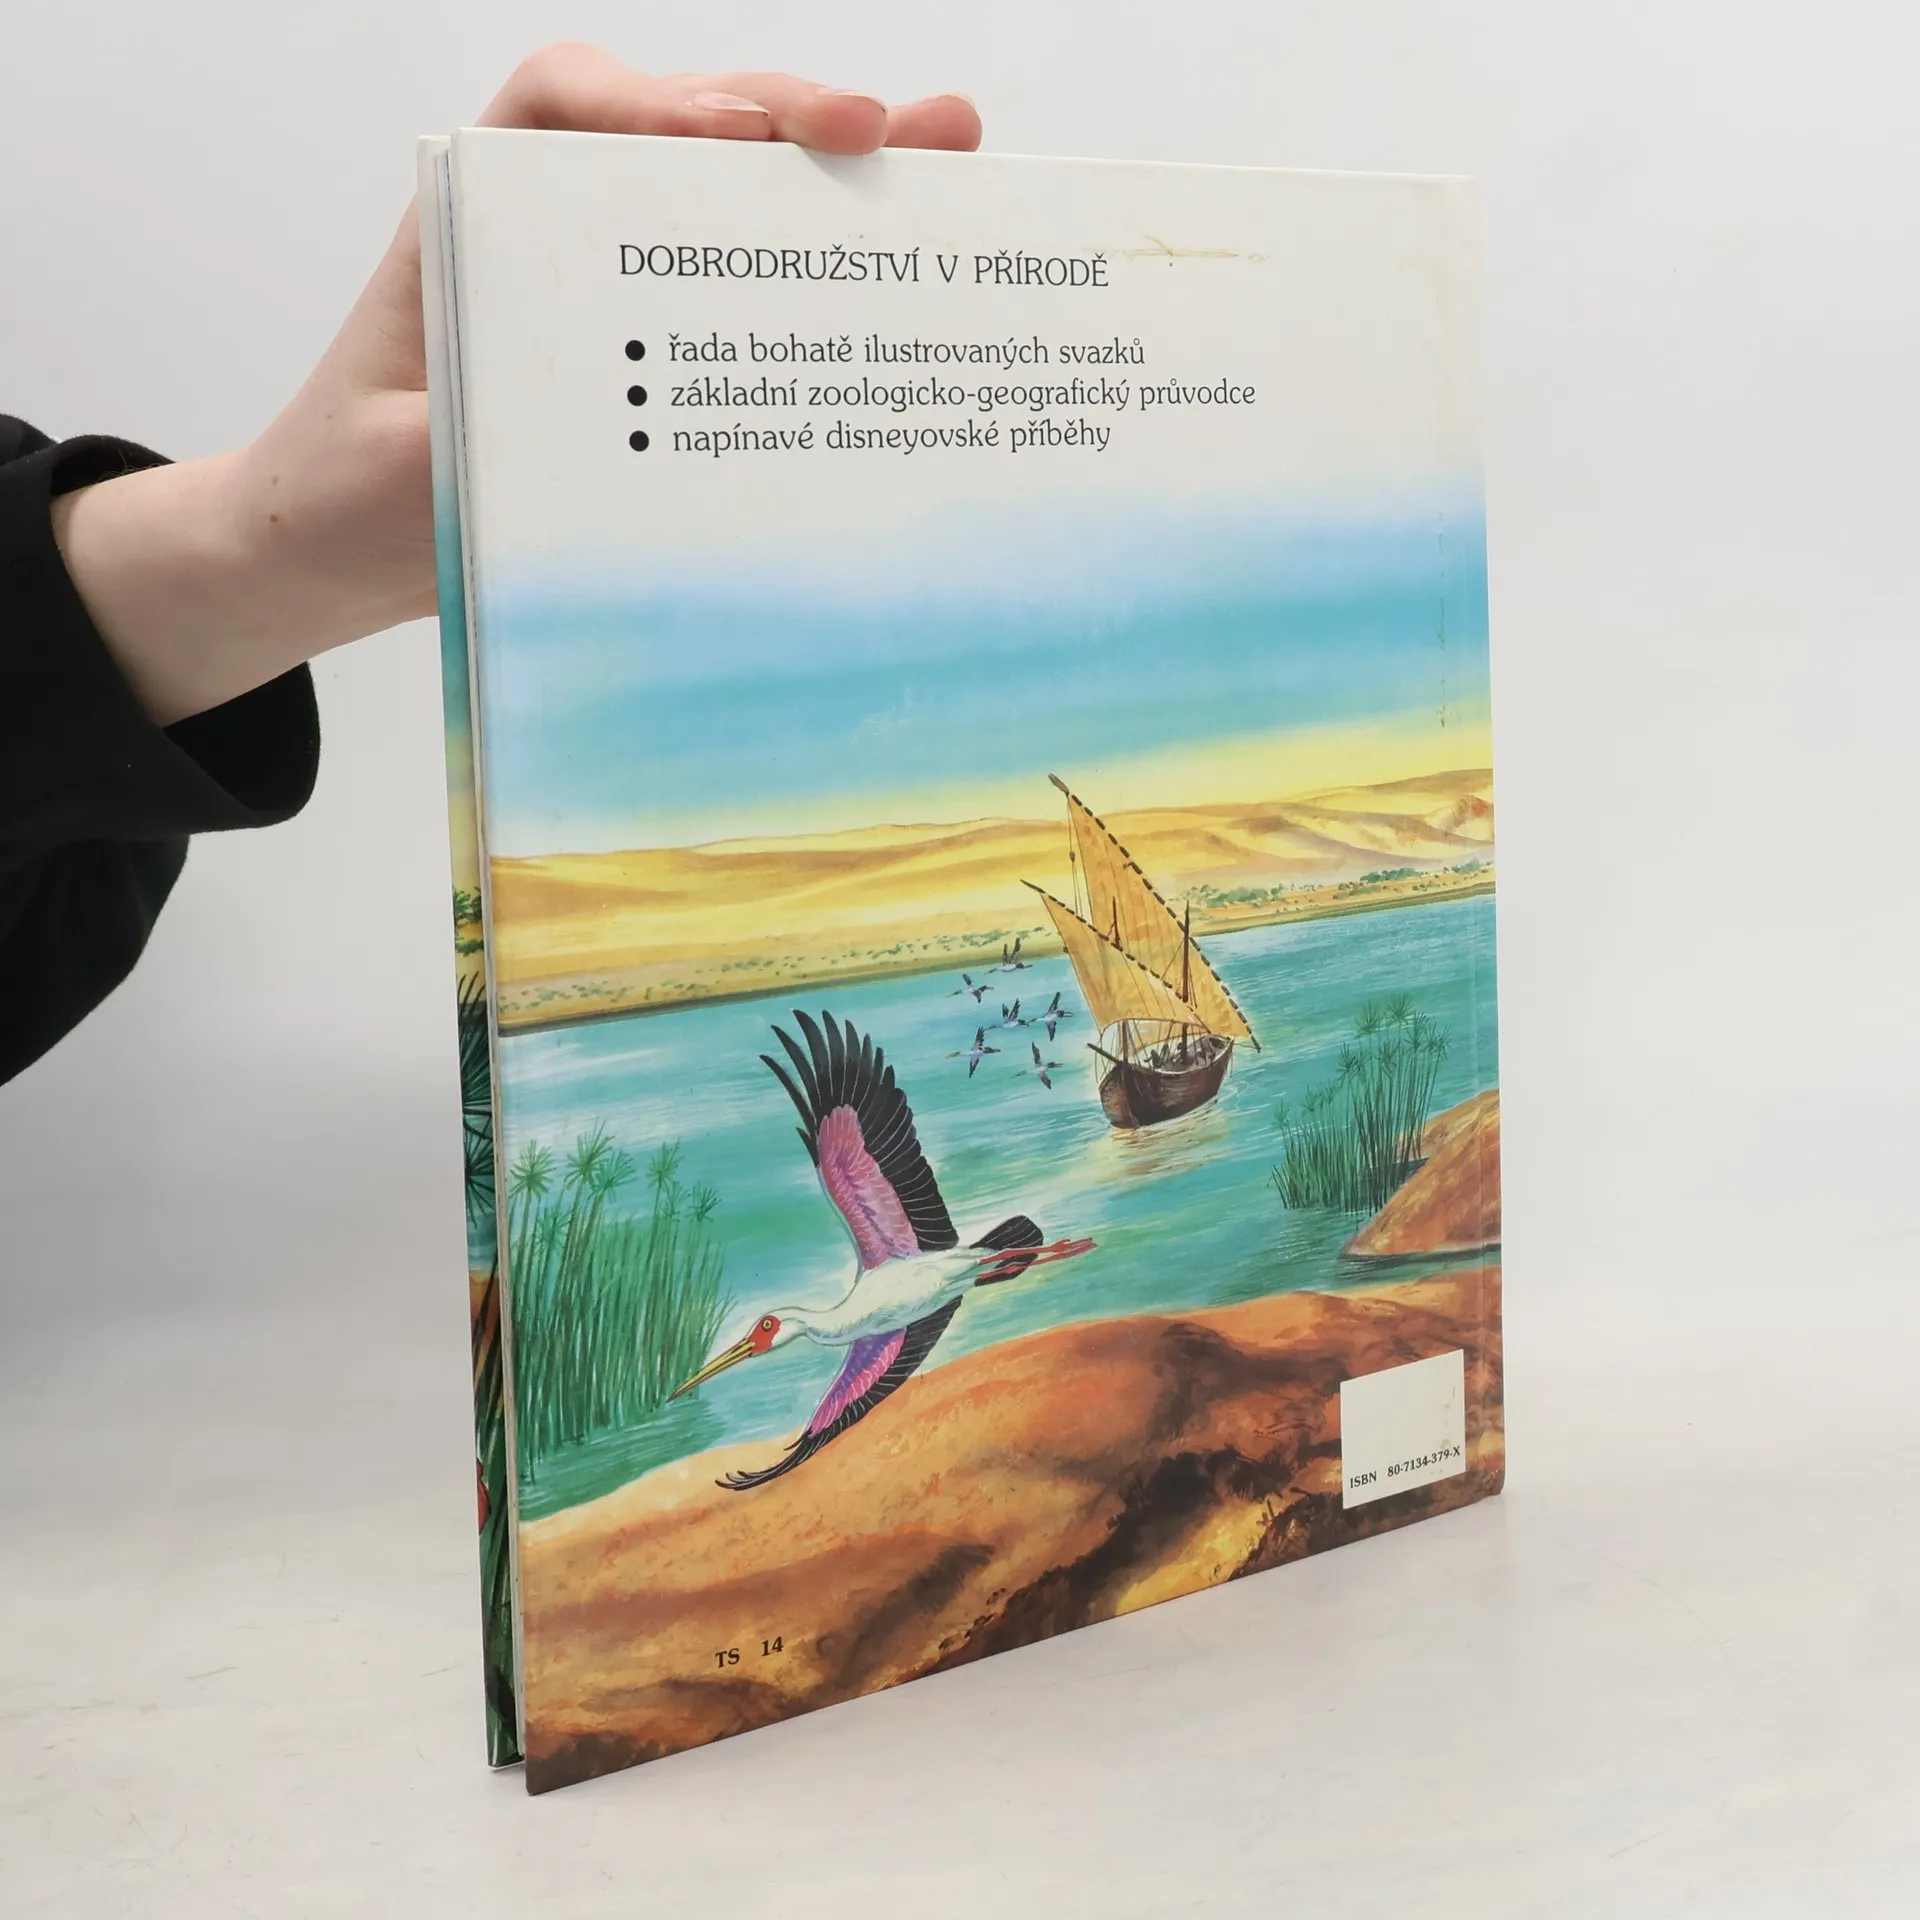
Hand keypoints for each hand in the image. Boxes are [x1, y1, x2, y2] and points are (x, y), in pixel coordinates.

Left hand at [53, 47, 981, 725]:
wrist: (342, 544)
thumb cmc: (355, 494)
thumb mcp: (398, 469)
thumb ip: (469, 441)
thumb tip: (580, 439)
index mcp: (477, 218)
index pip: (563, 107)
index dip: (649, 102)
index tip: (724, 138)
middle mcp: (554, 226)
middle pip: (680, 128)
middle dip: (789, 119)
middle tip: (889, 130)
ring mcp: (614, 281)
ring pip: (730, 192)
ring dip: (835, 172)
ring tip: (947, 157)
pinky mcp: (657, 346)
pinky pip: (744, 285)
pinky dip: (822, 264)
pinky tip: (903, 251)